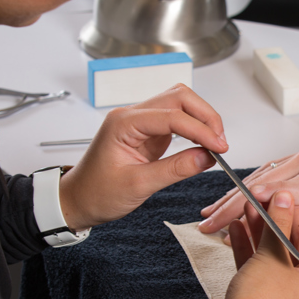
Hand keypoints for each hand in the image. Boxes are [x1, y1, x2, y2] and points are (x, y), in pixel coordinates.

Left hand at [58, 84, 227, 230]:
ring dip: (201, 119)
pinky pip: (176, 120)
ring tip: (215, 143)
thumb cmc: (97, 193)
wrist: (78, 200)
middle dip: (205, 116)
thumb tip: (207, 157)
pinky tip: (203, 143)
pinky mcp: (148, 132)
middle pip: (178, 98)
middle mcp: (132, 116)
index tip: (219, 147)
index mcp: (124, 123)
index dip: (200, 129)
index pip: (172, 116)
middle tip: (220, 142)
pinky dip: (194, 128)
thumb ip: (175, 169)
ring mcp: (140, 122)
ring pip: (179, 104)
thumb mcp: (138, 185)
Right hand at [197, 94, 298, 235]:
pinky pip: (272, 167)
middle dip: (228, 206)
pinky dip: (252, 181)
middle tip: (206, 224)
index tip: (226, 224)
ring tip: (213, 212)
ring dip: (235, 194)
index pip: (276, 194)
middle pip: (258, 186)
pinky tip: (244, 190)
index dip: (248, 210)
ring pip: (261, 176)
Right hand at [223, 191, 298, 298]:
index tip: (284, 195)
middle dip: (274, 221)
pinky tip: (237, 229)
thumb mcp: (273, 255)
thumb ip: (279, 224)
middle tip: (264, 199)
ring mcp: (282, 296)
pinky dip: (248, 249)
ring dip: (259, 232)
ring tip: (248, 208)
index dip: (296, 214)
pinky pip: (257, 267)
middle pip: (291, 246)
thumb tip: (284, 199)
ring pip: (272, 255)